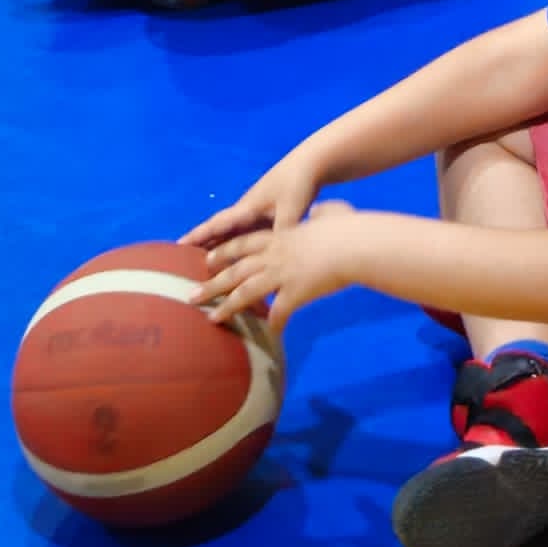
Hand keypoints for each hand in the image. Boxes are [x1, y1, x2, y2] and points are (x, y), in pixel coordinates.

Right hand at [185, 139, 329, 252]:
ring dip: (218, 245)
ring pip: (232, 233)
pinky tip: (238, 257)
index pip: (218, 225)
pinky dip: (238, 245)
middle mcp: (247, 210)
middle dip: (202, 243)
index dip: (199, 236)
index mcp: (247, 208)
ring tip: (204, 263)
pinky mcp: (268, 214)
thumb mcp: (290, 210)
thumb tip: (274, 255)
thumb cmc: (298, 184)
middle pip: (219, 230)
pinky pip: (247, 234)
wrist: (311, 164)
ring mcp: (256, 212)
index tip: (179, 245)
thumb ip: (281, 232)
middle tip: (182, 258)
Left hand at [195, 203, 362, 325]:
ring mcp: (282, 274)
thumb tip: (319, 212)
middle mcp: (275, 255)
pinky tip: (270, 334)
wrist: (354, 244)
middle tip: (193, 295)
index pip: (244, 244)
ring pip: (245, 291)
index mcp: (281, 236)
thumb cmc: (347, 226)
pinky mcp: (295, 292)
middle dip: (212, 283)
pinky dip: (274, 324)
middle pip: (235, 270)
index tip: (207, 261)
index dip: (224, 253)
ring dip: (226, 307)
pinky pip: (279, 313)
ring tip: (211, 319)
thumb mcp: (330, 212)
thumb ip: (321, 214)